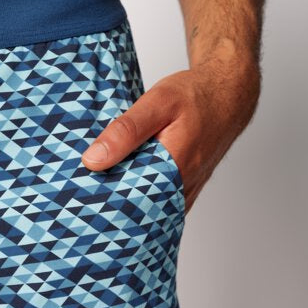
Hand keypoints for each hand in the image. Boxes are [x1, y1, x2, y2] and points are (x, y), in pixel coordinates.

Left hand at [81, 49, 260, 215]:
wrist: (229, 95)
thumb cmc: (196, 95)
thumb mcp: (157, 102)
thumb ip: (125, 131)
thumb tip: (92, 160)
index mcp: (175, 169)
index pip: (131, 202)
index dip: (104, 205)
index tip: (79, 203)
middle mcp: (182, 188)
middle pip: (138, 211)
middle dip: (110, 209)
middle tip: (80, 205)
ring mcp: (185, 193)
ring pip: (149, 211)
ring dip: (125, 207)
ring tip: (94, 202)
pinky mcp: (185, 191)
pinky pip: (159, 206)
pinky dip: (140, 202)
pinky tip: (120, 194)